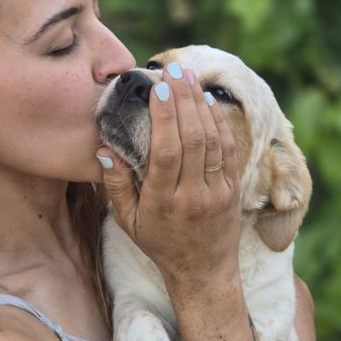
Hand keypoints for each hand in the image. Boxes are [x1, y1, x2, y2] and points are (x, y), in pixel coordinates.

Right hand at [96, 62, 240, 283]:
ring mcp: (218, 192)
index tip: (158, 88)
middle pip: (192, 139)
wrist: (203, 270)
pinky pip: (229, 149)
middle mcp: (193, 196)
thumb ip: (117, 186)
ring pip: (212, 140)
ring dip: (200, 104)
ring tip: (189, 76)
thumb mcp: (129, 222)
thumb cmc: (160, 244)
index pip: (167, 153)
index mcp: (164, 203)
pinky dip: (219, 122)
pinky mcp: (234, 189)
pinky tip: (207, 101)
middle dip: (183, 99)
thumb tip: (106, 149)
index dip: (164, 117)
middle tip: (173, 69)